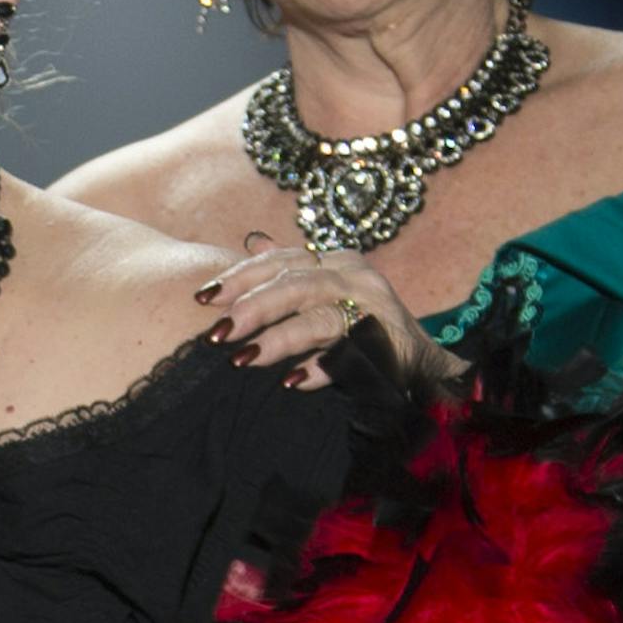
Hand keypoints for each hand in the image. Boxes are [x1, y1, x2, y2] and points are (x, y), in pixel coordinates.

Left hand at [193, 233, 455, 387]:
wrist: (420, 364)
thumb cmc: (362, 325)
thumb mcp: (325, 290)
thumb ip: (289, 269)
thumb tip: (251, 240)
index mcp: (334, 262)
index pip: (281, 262)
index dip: (240, 277)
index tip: (202, 297)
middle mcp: (356, 278)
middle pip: (296, 285)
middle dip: (252, 307)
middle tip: (215, 332)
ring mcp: (375, 311)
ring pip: (319, 318)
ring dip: (279, 339)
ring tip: (242, 360)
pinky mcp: (389, 347)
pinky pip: (350, 356)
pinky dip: (322, 368)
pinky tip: (294, 381)